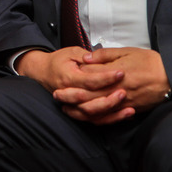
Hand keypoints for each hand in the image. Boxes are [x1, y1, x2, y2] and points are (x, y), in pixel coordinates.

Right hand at [15, 47, 131, 123]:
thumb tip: (102, 58)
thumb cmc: (57, 61)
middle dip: (110, 98)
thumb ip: (87, 56)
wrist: (42, 72)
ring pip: (93, 114)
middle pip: (91, 101)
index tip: (121, 72)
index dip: (106, 77)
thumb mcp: (71, 52)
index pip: (89, 81)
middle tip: (126, 90)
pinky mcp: (78, 111)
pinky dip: (110, 119)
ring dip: (112, 112)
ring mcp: (73, 105)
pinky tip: (123, 115)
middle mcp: (70, 94)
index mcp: (68, 78)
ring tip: (128, 108)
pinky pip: (94, 120)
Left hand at [52, 47, 169, 124]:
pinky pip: (109, 118)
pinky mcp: (129, 110)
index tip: (61, 77)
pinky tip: (86, 117)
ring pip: (96, 110)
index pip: (89, 76)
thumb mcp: (126, 51)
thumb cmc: (150, 61)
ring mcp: (123, 102)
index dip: (74, 77)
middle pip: (88, 95)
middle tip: (56, 94)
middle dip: (70, 95)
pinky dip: (95, 118)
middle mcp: (117, 89)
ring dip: (79, 110)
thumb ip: (105, 55)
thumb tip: (87, 58)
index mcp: (114, 72)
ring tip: (66, 108)